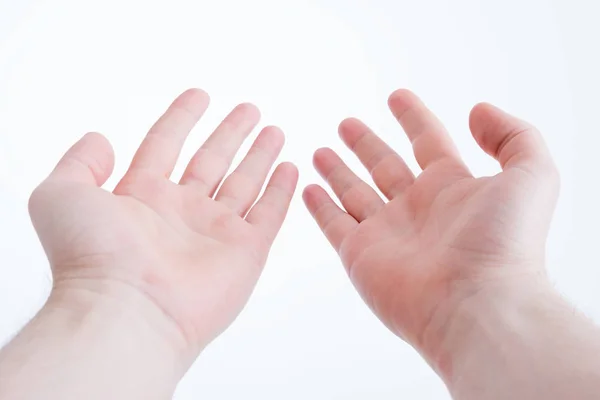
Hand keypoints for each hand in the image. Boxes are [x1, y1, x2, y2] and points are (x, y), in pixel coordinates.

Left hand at [29, 89, 297, 356]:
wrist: (129, 311)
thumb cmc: (92, 256)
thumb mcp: (62, 195)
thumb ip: (79, 162)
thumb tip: (101, 139)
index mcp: (142, 196)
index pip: (166, 144)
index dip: (183, 117)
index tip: (200, 94)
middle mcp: (180, 213)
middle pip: (211, 161)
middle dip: (231, 133)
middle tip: (250, 109)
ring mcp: (215, 233)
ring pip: (244, 184)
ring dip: (260, 156)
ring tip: (274, 130)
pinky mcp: (245, 253)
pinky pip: (269, 215)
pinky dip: (281, 192)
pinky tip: (290, 168)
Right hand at [303, 89, 558, 368]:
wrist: (475, 304)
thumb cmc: (504, 243)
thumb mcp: (531, 175)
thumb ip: (514, 136)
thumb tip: (478, 111)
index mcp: (452, 187)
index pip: (427, 141)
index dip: (413, 117)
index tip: (396, 95)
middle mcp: (417, 208)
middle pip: (384, 166)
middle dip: (365, 143)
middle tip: (346, 122)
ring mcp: (386, 233)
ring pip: (354, 193)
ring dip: (337, 171)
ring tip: (318, 150)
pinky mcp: (360, 255)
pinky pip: (333, 225)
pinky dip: (319, 208)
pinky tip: (308, 189)